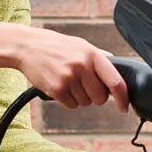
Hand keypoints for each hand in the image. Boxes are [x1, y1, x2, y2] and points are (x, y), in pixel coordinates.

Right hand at [14, 26, 129, 111]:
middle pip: (100, 98)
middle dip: (95, 97)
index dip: (123, 97)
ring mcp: (69, 78)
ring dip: (79, 97)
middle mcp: (82, 66)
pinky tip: (60, 86)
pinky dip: (68, 100)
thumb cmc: (56, 46)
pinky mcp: (57, 89)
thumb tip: (117, 68)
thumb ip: (99, 57)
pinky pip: (71, 105)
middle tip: (84, 86)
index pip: (115, 81)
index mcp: (92, 54)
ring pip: (85, 103)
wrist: (27, 46)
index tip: (124, 107)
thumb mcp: (80, 45)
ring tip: (68, 81)